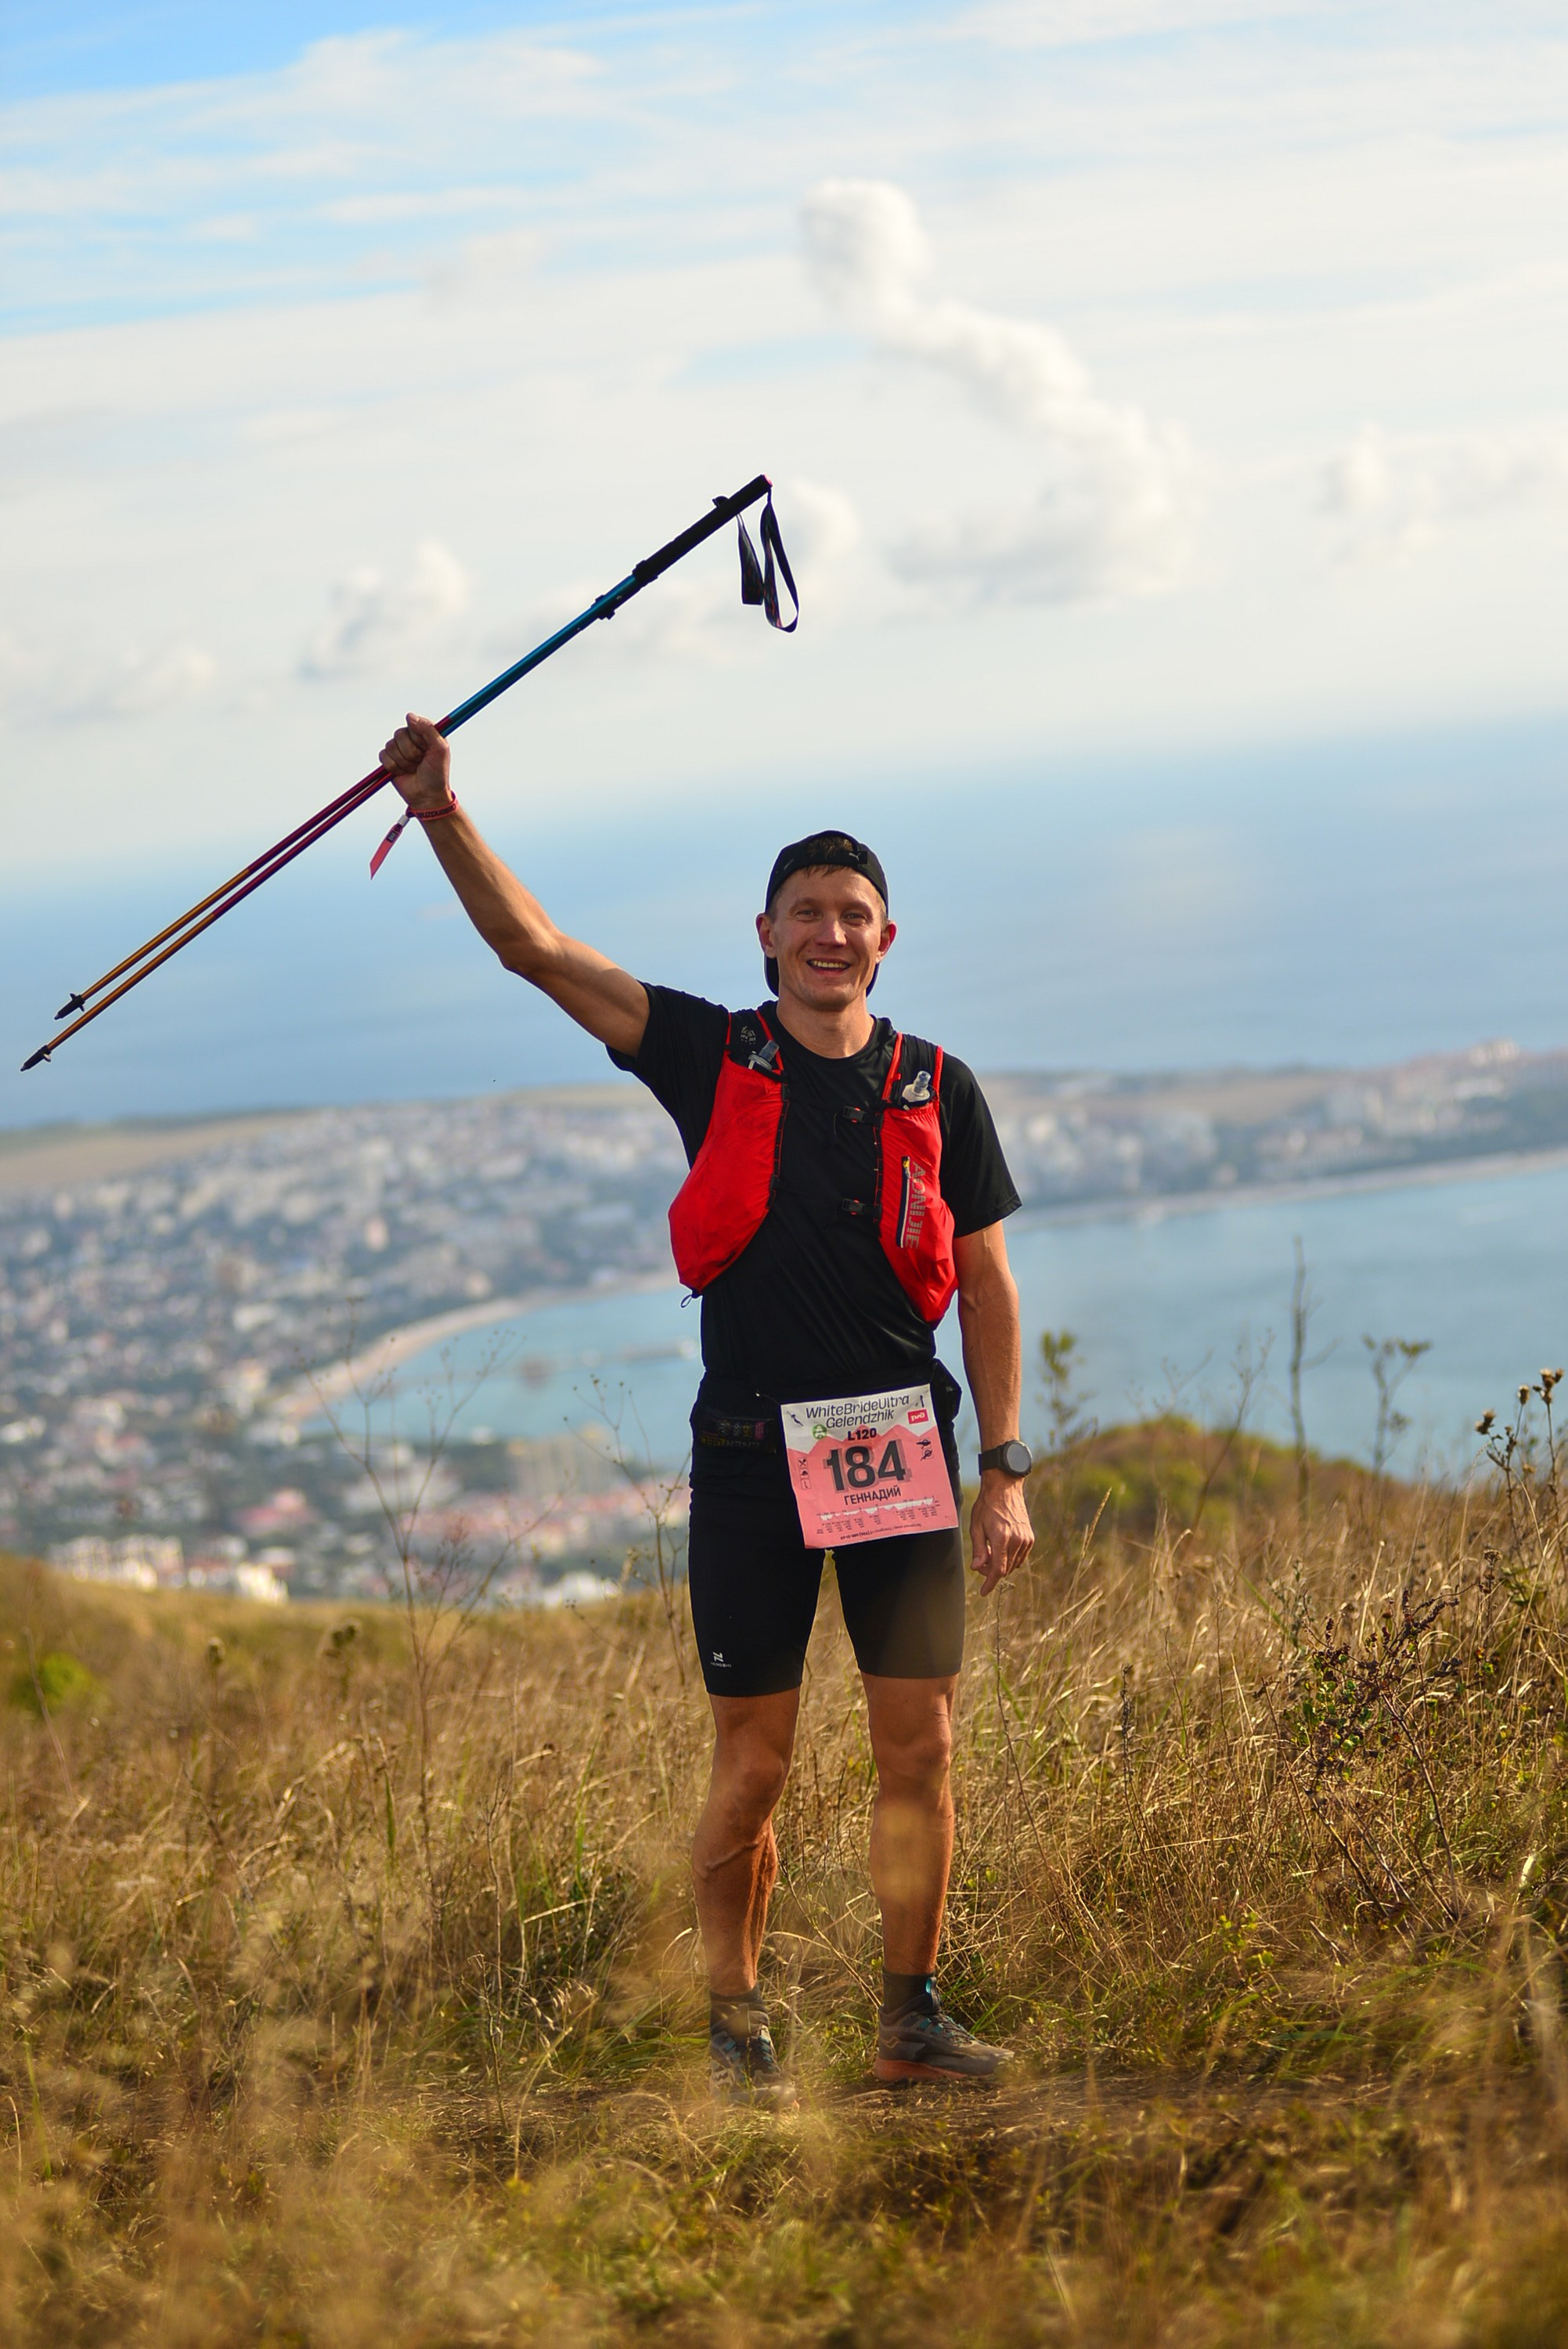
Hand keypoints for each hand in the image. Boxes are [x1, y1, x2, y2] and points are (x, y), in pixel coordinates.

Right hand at [380, 712, 452, 811]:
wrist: (428, 795)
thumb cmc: (437, 773)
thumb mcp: (440, 749)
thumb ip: (428, 729)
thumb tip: (409, 716)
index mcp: (424, 732)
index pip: (413, 724)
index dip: (419, 739)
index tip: (427, 749)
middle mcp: (411, 738)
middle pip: (400, 735)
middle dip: (411, 752)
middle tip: (421, 761)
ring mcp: (399, 748)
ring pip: (391, 746)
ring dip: (404, 762)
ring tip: (414, 768)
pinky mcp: (389, 759)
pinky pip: (384, 756)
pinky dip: (395, 767)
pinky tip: (404, 772)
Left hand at [968, 1470, 1034, 1597]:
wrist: (1005, 1488)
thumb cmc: (987, 1506)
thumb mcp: (976, 1526)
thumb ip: (978, 1549)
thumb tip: (977, 1568)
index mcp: (1002, 1539)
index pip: (997, 1570)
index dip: (990, 1583)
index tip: (983, 1592)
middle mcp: (1017, 1541)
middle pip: (1005, 1569)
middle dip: (991, 1571)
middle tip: (981, 1562)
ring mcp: (1025, 1540)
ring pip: (1013, 1564)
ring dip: (1001, 1564)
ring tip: (990, 1550)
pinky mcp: (1030, 1537)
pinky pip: (1020, 1557)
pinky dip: (1010, 1558)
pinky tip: (1000, 1547)